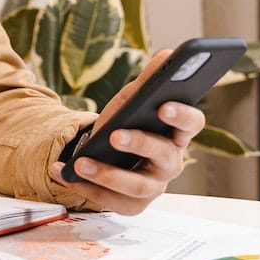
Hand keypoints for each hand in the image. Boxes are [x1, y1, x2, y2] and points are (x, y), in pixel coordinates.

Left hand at [49, 48, 206, 214]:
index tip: (163, 104)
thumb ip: (148, 80)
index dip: (182, 115)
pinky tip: (66, 173)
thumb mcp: (132, 100)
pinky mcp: (133, 205)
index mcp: (177, 133)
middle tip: (115, 135)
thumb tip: (166, 54)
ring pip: (137, 186)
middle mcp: (171, 162)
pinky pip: (112, 201)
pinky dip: (87, 188)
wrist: (106, 152)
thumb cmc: (128, 122)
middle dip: (140, 144)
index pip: (193, 124)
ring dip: (107, 174)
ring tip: (80, 162)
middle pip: (164, 156)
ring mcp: (154, 186)